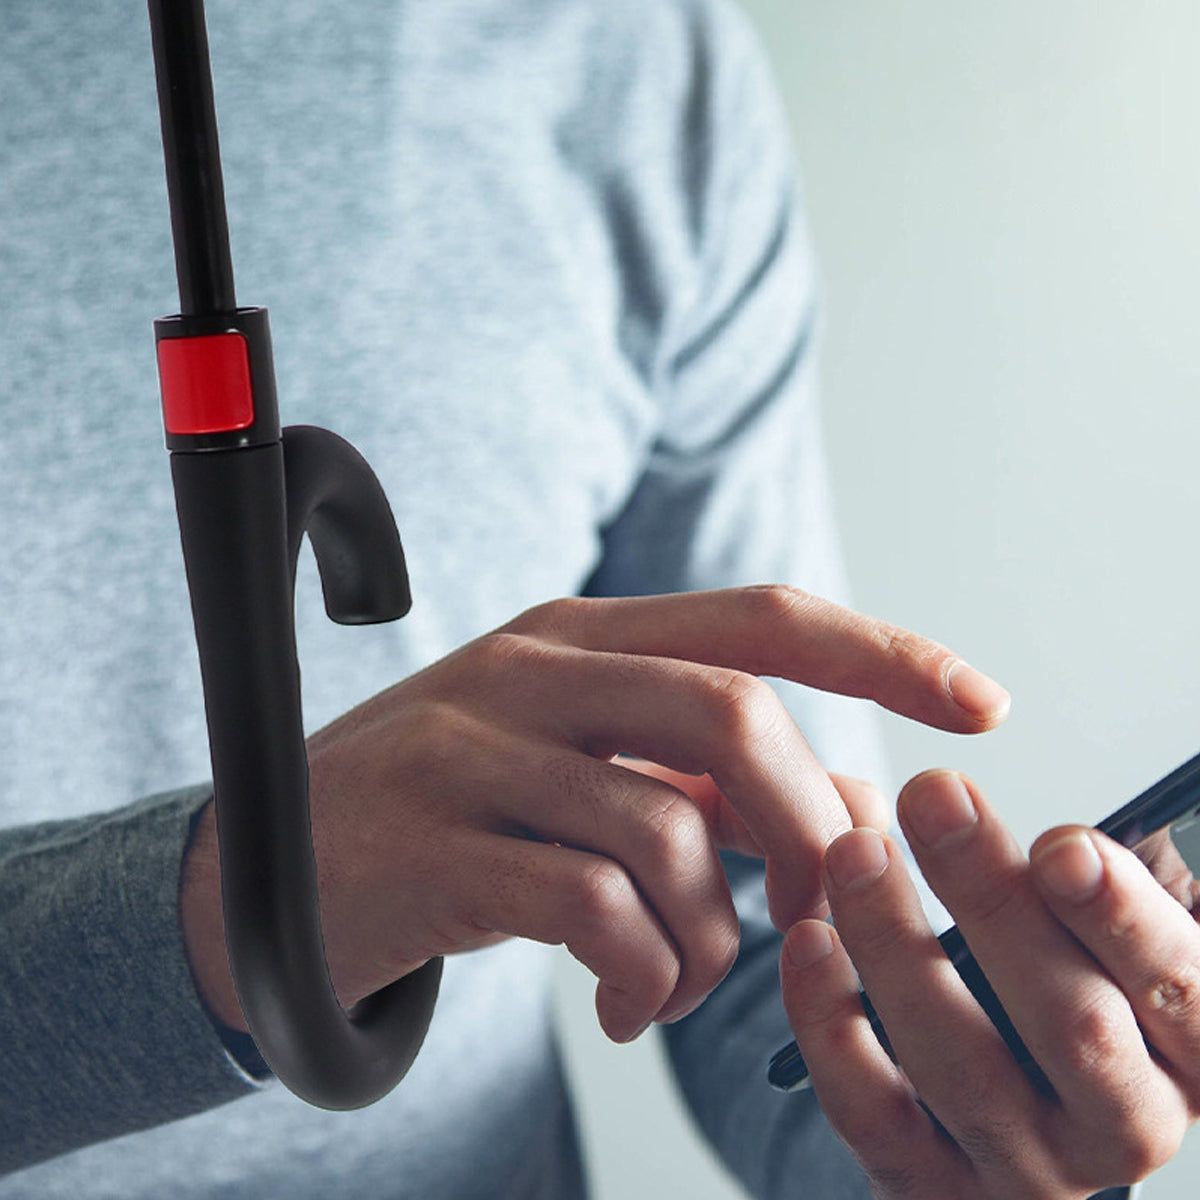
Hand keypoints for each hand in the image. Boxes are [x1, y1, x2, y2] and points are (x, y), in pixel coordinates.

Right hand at [180, 587, 1006, 1042]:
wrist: (265, 877)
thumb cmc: (452, 816)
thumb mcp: (576, 769)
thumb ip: (700, 779)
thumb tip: (851, 810)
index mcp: (579, 636)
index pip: (757, 618)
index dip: (881, 650)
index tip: (982, 703)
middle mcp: (533, 670)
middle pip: (733, 713)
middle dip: (806, 825)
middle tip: (815, 909)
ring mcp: (477, 753)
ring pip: (668, 830)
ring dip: (712, 935)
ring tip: (676, 978)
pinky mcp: (439, 851)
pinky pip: (596, 909)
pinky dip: (642, 972)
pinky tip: (621, 999)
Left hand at [781, 769, 1199, 1198]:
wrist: (987, 1122)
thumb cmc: (1052, 995)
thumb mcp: (1100, 942)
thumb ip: (1098, 891)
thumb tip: (1067, 827)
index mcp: (1183, 1055)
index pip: (1183, 994)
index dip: (1125, 920)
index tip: (1063, 845)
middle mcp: (1120, 1128)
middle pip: (1071, 1025)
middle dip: (995, 901)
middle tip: (933, 799)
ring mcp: (1024, 1170)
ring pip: (960, 1064)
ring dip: (897, 942)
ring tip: (855, 851)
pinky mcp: (929, 1190)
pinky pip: (871, 1111)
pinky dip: (830, 1019)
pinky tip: (808, 939)